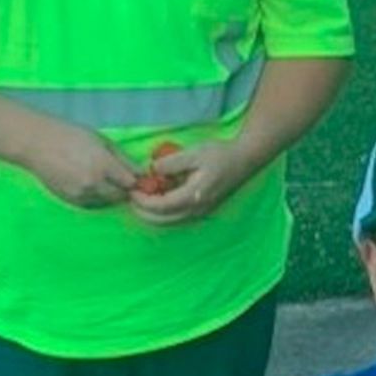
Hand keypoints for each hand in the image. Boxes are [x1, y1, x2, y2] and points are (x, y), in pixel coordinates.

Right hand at [16, 117, 138, 208]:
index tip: (133, 175)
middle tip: (118, 177)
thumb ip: (123, 158)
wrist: (38, 144)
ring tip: (100, 177)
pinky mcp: (71, 201)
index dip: (134, 180)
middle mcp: (94, 184)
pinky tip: (87, 182)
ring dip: (109, 193)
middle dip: (123, 188)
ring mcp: (81, 194)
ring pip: (106, 202)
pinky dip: (95, 196)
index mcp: (104, 165)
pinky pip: (91, 204)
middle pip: (120, 196)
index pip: (130, 183)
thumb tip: (141, 173)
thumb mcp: (102, 141)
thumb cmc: (71, 136)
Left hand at [130, 140, 251, 225]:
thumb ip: (171, 163)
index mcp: (192, 196)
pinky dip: (164, 213)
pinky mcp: (202, 211)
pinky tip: (159, 199)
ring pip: (169, 223)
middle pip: (162, 221)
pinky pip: (177, 218)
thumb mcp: (193, 153)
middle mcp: (195, 210)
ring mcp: (200, 213)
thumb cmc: (219, 155)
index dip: (142, 201)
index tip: (132, 190)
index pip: (160, 206)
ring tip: (142, 200)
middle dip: (143, 212)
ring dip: (152, 215)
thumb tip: (152, 170)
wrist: (243, 160)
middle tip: (132, 198)